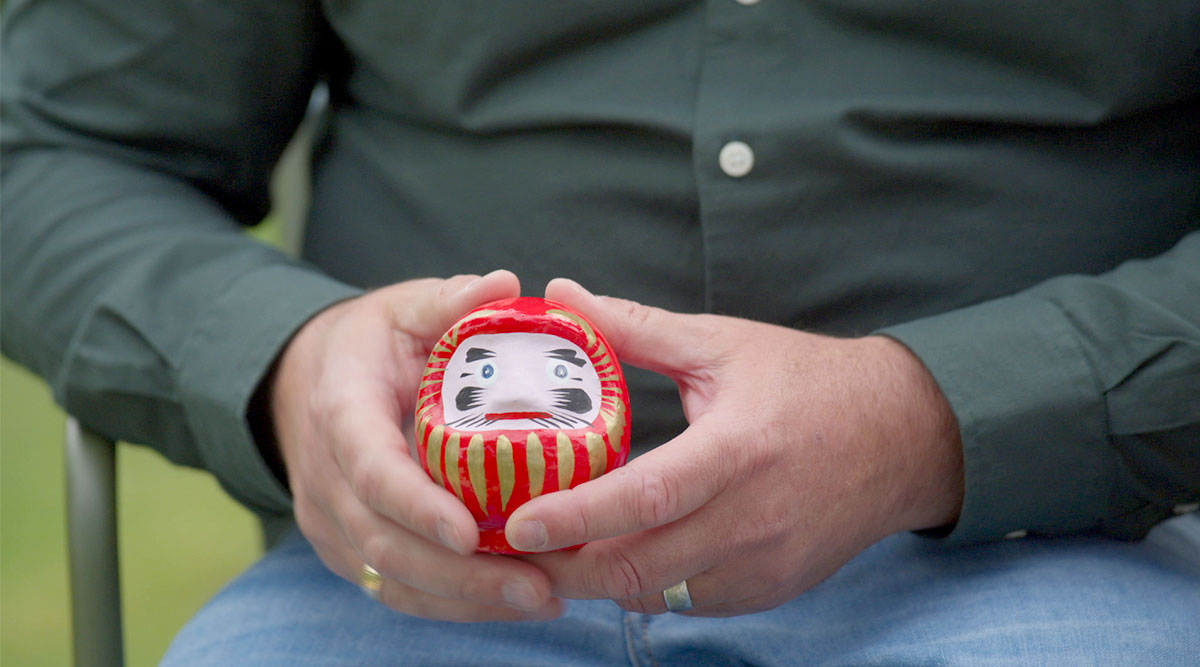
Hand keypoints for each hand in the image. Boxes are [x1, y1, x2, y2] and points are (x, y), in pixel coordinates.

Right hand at [271, 270, 563, 621]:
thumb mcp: (402, 308)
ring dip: (464, 599)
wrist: (307, 382)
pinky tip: (511, 602)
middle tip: (538, 586)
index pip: (371, 469)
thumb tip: (505, 285)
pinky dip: (451, 603)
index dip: (416, 506)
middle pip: (385, 544)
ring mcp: (334, 520)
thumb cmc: (370, 343)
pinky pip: (396, 588)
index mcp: (342, 412)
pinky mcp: (349, 547)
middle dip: (460, 575)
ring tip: (541, 599)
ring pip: (391, 578)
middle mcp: (328, 478)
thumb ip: (448, 300)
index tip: (468, 533)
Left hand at [507, 278, 963, 615]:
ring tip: (554, 552)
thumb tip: (561, 293)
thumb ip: (635, 327)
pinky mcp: (773, 588)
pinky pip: (690, 601)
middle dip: (564, 570)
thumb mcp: (721, 344)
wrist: (902, 436)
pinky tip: (622, 554)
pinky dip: (648, 584)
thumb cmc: (807, 382)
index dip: (575, 517)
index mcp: (737, 450)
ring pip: (659, 593)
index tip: (517, 526)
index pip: (645, 497)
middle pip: (640, 566)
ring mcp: (765, 564)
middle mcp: (753, 519)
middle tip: (511, 553)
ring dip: (601, 579)